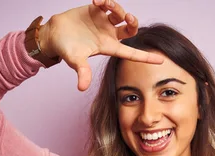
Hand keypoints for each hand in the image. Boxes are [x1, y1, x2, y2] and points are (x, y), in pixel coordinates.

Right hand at [41, 0, 164, 90]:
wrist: (54, 34)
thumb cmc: (65, 49)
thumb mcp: (75, 61)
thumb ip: (82, 72)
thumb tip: (82, 88)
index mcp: (108, 47)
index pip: (131, 53)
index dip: (146, 57)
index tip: (161, 59)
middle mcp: (109, 34)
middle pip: (130, 29)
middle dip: (134, 22)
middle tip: (128, 18)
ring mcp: (103, 22)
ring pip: (120, 14)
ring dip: (118, 7)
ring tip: (106, 4)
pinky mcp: (96, 10)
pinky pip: (107, 3)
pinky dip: (105, 0)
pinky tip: (97, 0)